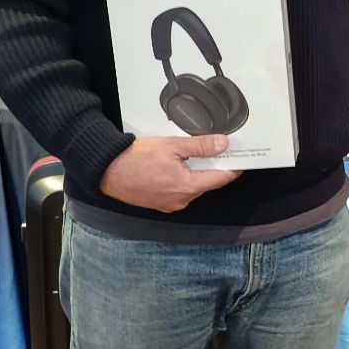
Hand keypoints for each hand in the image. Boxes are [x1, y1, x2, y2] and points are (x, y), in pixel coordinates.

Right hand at [99, 134, 239, 212]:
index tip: (242, 157)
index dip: (233, 167)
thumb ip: (200, 146)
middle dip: (213, 167)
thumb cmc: (135, 159)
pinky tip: (175, 165)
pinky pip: (178, 190)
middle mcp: (181, 200)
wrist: (107, 170)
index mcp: (188, 187)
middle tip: (218, 149)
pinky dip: (181, 178)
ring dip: (195, 172)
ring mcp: (170, 204)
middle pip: (207, 182)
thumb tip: (223, 144)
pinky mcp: (159, 203)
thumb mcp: (172, 146)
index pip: (221, 178)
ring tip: (191, 155)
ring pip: (192, 186)